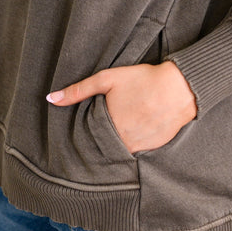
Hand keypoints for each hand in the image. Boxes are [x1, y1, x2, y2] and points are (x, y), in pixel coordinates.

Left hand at [47, 61, 196, 153]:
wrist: (180, 88)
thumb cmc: (142, 80)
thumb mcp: (107, 79)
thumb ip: (78, 91)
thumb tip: (51, 98)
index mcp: (109, 128)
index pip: (88, 139)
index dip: (84, 135)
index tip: (79, 134)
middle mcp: (123, 142)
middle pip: (103, 147)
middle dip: (98, 141)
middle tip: (99, 130)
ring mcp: (140, 147)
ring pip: (120, 150)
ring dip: (115, 144)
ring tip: (115, 130)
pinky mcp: (154, 147)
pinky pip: (137, 150)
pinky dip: (132, 143)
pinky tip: (133, 130)